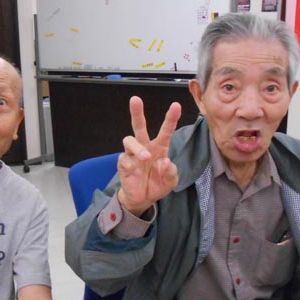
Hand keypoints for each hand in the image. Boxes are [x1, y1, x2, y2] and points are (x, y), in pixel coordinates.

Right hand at [117, 96, 180, 215]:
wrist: (143, 199)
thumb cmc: (158, 184)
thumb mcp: (171, 180)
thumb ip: (171, 171)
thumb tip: (164, 161)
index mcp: (159, 148)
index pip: (165, 130)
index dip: (171, 118)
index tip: (176, 105)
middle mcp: (145, 147)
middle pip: (139, 126)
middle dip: (137, 113)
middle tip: (135, 100)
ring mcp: (132, 155)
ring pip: (129, 140)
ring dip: (138, 147)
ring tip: (146, 157)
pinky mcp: (123, 164)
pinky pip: (124, 159)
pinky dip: (132, 164)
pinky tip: (136, 171)